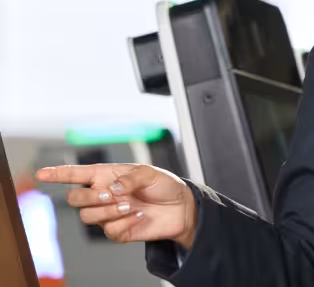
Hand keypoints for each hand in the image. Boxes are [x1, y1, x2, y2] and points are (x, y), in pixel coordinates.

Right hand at [36, 163, 196, 248]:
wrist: (181, 208)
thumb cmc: (165, 186)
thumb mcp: (151, 172)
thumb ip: (130, 177)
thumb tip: (112, 188)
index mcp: (108, 176)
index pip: (77, 175)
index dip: (58, 174)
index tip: (41, 174)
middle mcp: (103, 194)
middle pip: (75, 198)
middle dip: (89, 196)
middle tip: (110, 195)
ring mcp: (108, 213)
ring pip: (88, 216)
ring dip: (109, 211)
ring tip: (130, 205)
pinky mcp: (117, 230)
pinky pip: (108, 231)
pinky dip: (124, 223)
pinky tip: (139, 216)